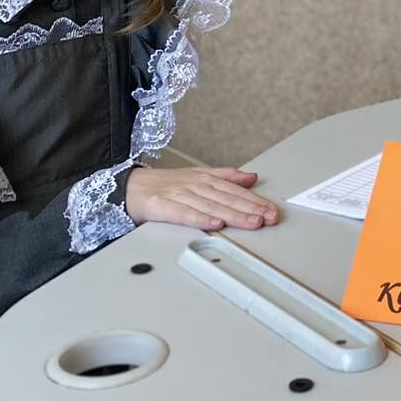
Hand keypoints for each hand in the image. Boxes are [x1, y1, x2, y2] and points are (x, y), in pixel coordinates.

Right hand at [126, 166, 280, 230]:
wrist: (129, 186)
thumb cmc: (165, 184)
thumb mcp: (198, 176)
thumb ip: (226, 177)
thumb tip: (252, 178)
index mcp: (205, 179)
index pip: (235, 191)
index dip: (255, 201)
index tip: (271, 210)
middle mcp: (195, 185)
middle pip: (227, 198)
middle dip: (251, 209)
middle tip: (269, 218)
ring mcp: (180, 194)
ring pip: (211, 206)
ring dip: (233, 215)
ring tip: (251, 222)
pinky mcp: (163, 206)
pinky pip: (185, 214)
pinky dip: (200, 219)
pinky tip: (215, 224)